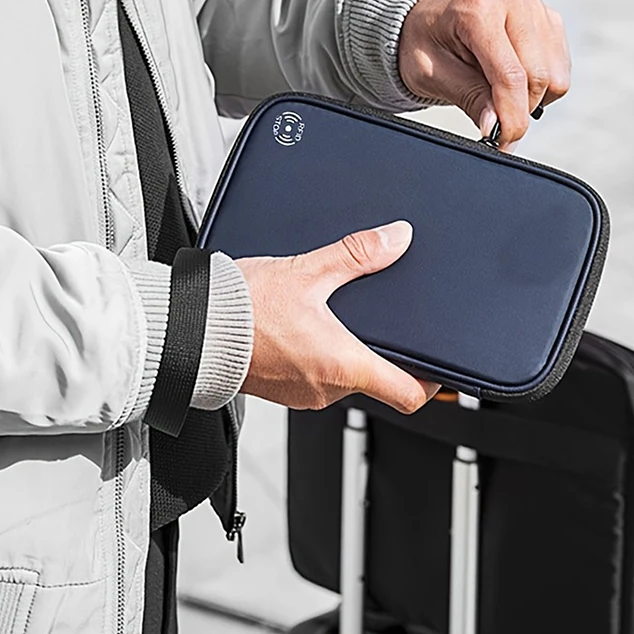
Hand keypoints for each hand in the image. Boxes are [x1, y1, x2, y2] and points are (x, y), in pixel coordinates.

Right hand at [235, 221, 439, 413]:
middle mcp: (326, 389)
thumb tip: (395, 239)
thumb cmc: (241, 309)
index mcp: (342, 365)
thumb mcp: (307, 271)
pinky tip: (301, 329)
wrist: (192, 327)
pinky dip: (317, 357)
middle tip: (375, 320)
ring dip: (343, 352)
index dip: (433, 382)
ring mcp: (303, 394)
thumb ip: (356, 254)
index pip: (409, 394)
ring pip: (342, 377)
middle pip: (376, 380)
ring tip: (330, 318)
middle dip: (379, 350)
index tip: (440, 367)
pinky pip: (314, 377)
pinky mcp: (282, 390)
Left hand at [398, 0, 570, 149]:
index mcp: (479, 10)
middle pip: (538, 77)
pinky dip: (540, 86)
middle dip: (519, 112)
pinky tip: (510, 83)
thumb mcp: (430, 74)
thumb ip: (468, 96)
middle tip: (494, 127)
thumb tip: (496, 126)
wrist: (424, 18)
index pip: (510, 75)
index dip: (510, 117)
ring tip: (495, 97)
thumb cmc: (421, 42)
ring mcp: (534, 7)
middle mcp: (513, 1)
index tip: (502, 143)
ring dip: (531, 99)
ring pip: (555, 75)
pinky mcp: (547, 18)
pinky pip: (559, 67)